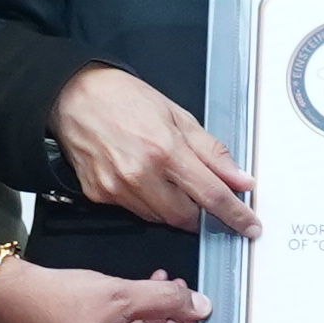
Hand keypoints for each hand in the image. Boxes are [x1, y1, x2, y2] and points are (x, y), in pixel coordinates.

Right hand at [49, 64, 252, 235]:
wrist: (73, 95)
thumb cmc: (123, 98)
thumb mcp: (178, 116)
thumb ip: (212, 152)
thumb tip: (240, 179)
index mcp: (165, 150)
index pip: (212, 195)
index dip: (235, 215)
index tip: (250, 226)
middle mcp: (140, 174)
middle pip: (186, 217)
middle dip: (202, 213)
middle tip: (204, 197)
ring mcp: (117, 188)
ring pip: (161, 218)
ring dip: (175, 208)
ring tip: (168, 178)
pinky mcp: (100, 196)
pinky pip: (136, 212)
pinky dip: (149, 203)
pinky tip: (144, 178)